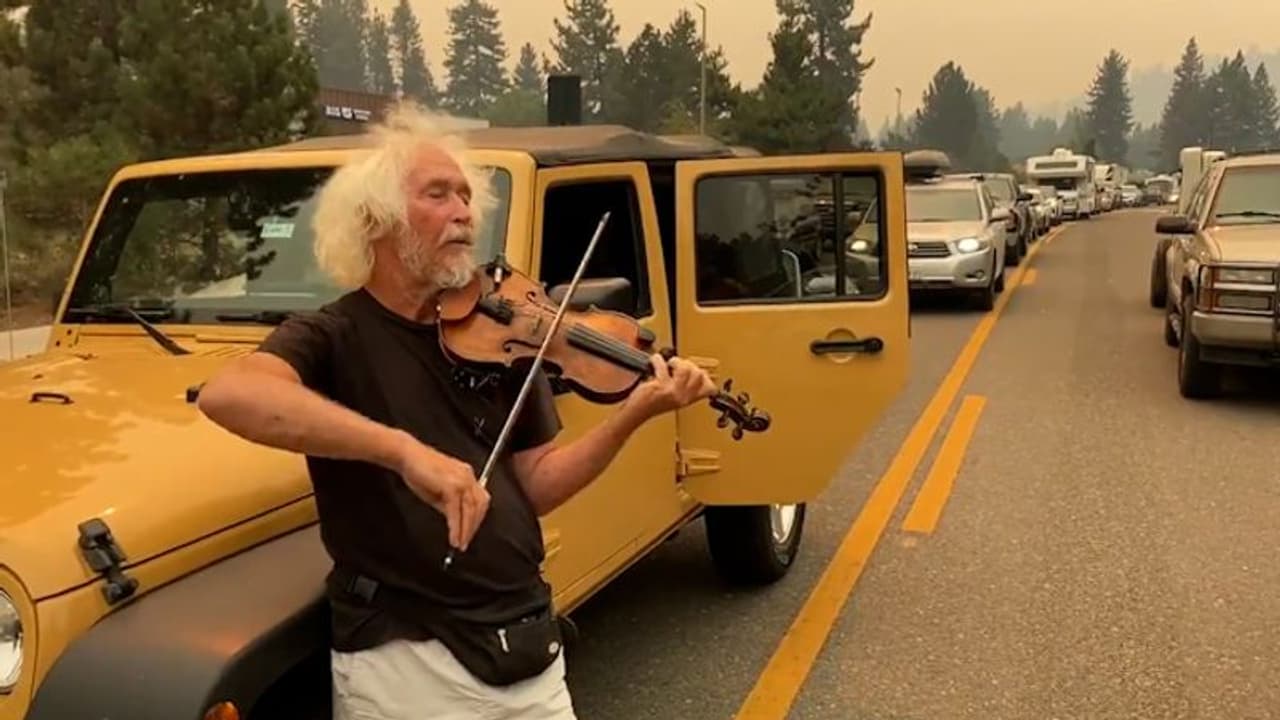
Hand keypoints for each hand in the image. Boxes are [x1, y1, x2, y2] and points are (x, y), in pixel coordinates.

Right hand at [394, 434, 490, 551]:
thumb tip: (454, 521)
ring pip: (470, 510)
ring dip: (466, 530)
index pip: (480, 500)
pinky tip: (453, 537)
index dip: (477, 518)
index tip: (470, 532)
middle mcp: (468, 476)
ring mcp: (462, 480)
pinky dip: (456, 527)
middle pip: (479, 506)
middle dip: (473, 527)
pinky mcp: (452, 486)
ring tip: (460, 543)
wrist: (407, 456)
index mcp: (467, 475)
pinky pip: (456, 512)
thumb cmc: (418, 470)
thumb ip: (449, 504)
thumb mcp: (438, 491)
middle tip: (465, 542)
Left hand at [626, 354, 716, 419]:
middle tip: (679, 365)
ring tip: (669, 363)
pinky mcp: (660, 387)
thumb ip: (685, 386)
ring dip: (676, 361)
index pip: (710, 388)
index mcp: (688, 400)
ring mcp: (672, 392)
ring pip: (686, 369)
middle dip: (689, 364)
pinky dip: (657, 360)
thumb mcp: (675, 398)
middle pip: (699, 374)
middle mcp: (683, 397)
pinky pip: (663, 366)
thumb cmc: (652, 404)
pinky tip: (655, 361)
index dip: (705, 376)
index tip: (694, 370)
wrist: (637, 412)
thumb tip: (690, 366)